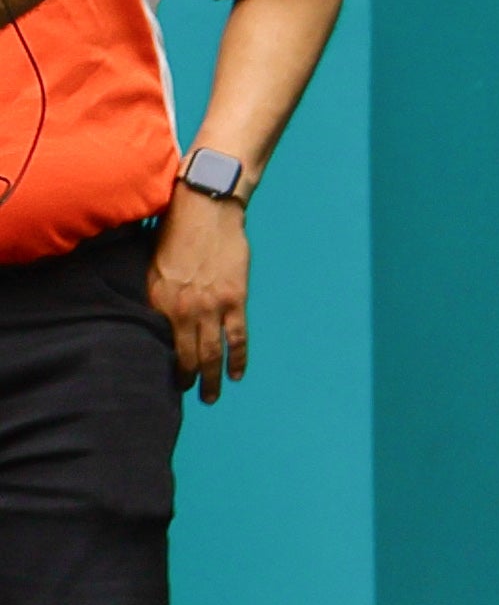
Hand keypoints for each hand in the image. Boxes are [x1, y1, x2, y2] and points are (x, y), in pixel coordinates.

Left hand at [146, 192, 250, 403]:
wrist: (206, 208)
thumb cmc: (176, 232)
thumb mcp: (152, 266)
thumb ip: (155, 295)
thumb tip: (156, 319)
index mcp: (159, 301)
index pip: (161, 344)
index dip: (164, 365)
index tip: (165, 378)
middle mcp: (183, 309)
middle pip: (187, 355)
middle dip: (187, 380)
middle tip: (187, 395)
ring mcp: (212, 306)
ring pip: (211, 353)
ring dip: (211, 378)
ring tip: (211, 396)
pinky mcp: (235, 298)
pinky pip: (238, 337)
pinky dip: (238, 358)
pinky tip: (237, 374)